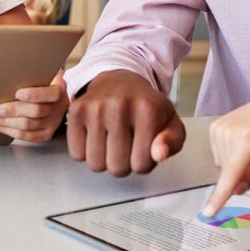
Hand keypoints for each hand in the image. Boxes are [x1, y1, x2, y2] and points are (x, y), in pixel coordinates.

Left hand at [0, 71, 68, 142]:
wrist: (49, 95)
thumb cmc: (40, 82)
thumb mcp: (40, 73)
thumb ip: (31, 74)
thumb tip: (10, 73)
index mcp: (60, 88)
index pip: (51, 93)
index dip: (34, 95)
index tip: (17, 93)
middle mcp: (59, 106)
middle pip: (37, 111)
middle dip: (13, 111)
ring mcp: (54, 121)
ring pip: (28, 125)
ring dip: (6, 122)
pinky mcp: (46, 133)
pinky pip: (27, 136)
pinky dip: (9, 131)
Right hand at [65, 70, 185, 175]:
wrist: (121, 82)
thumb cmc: (147, 107)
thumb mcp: (171, 123)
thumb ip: (173, 142)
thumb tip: (159, 154)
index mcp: (148, 110)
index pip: (142, 165)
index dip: (144, 162)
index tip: (144, 145)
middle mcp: (120, 106)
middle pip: (117, 168)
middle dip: (124, 163)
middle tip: (128, 144)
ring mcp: (96, 108)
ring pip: (96, 164)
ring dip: (105, 159)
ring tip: (113, 140)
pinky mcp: (76, 111)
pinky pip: (77, 154)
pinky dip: (86, 151)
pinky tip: (98, 135)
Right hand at [203, 90, 249, 217]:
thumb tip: (236, 189)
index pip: (232, 173)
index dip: (220, 195)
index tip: (209, 211)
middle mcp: (231, 130)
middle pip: (231, 173)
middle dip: (245, 171)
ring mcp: (220, 127)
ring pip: (223, 166)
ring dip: (239, 162)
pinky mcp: (215, 127)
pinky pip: (219, 157)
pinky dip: (232, 154)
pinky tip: (243, 141)